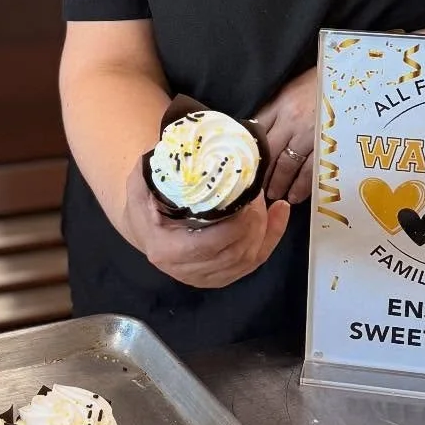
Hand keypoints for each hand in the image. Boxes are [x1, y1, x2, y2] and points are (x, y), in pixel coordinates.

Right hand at [120, 162, 291, 289]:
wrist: (144, 225)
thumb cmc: (145, 199)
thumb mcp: (143, 180)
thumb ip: (160, 167)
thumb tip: (185, 146)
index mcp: (166, 249)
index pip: (209, 245)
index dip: (235, 225)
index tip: (245, 196)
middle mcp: (186, 270)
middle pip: (234, 253)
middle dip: (254, 222)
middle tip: (257, 192)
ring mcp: (205, 277)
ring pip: (248, 259)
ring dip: (264, 228)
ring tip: (266, 199)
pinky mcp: (220, 277)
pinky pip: (255, 261)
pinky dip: (273, 236)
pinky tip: (281, 212)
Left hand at [253, 66, 317, 205]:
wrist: (354, 77)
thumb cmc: (322, 82)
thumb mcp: (292, 89)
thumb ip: (275, 109)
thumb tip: (256, 130)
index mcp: (280, 105)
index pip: (258, 133)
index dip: (251, 154)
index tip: (246, 168)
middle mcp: (292, 121)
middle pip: (270, 154)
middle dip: (263, 175)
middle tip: (257, 192)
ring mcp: (311, 134)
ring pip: (288, 166)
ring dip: (280, 184)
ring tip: (276, 195)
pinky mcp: (328, 144)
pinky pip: (311, 170)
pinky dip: (302, 186)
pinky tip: (296, 195)